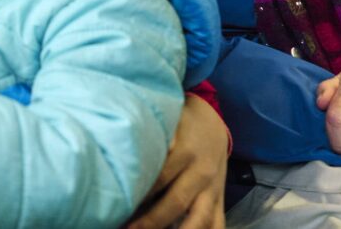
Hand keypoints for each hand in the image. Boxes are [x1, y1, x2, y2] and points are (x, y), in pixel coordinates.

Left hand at [128, 94, 226, 228]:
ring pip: (200, 219)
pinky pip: (217, 224)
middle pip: (176, 202)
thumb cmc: (180, 122)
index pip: (160, 177)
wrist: (212, 121)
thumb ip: (151, 137)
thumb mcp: (166, 122)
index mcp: (185, 151)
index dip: (140, 193)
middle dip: (152, 220)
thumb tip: (124, 151)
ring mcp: (213, 188)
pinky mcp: (219, 199)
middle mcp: (201, 172)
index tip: (120, 204)